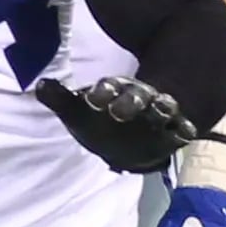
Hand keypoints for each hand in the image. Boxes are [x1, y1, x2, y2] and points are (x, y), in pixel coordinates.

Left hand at [32, 73, 201, 173]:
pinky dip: (184, 129)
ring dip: (162, 107)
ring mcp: (158, 114)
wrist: (129, 142)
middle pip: (136, 95)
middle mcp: (137, 98)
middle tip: (121, 108)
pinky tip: (186, 131)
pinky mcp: (174, 131)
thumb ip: (58, 98)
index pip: (109, 87)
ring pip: (162, 107)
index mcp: (113, 91)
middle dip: (130, 99)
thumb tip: (39, 84)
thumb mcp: (77, 111)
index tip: (95, 97)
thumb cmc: (99, 122)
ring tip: (162, 107)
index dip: (103, 91)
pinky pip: (182, 128)